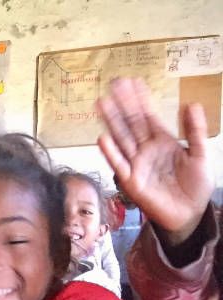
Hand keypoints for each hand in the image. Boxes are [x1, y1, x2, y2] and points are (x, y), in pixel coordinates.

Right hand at [97, 78, 212, 244]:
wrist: (190, 213)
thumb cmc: (196, 186)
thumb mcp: (201, 154)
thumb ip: (195, 131)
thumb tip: (191, 104)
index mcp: (162, 141)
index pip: (148, 116)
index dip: (140, 100)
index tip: (132, 82)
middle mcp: (146, 150)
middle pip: (131, 123)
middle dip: (122, 104)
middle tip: (113, 84)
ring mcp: (136, 164)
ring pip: (121, 138)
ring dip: (111, 121)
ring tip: (102, 103)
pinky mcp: (131, 181)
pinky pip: (119, 164)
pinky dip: (111, 152)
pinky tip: (103, 138)